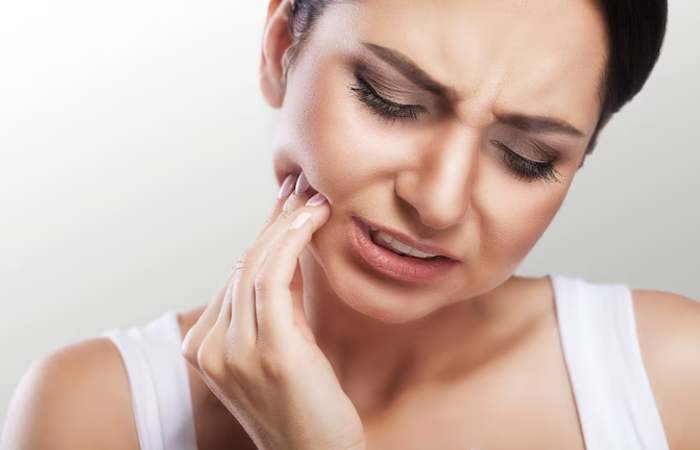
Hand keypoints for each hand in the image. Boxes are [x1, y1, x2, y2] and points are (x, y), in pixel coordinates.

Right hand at [182, 172, 365, 449]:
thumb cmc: (306, 407)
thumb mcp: (281, 349)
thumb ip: (274, 308)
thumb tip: (287, 255)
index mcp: (206, 348)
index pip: (234, 274)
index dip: (263, 233)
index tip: (287, 202)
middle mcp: (211, 348)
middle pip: (242, 264)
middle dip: (274, 218)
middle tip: (301, 185)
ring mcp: (235, 351)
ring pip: (255, 264)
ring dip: (287, 222)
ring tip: (314, 196)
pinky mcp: (269, 350)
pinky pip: (273, 278)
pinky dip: (292, 240)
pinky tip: (311, 218)